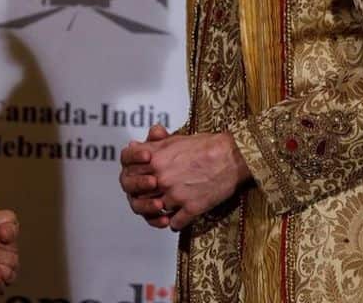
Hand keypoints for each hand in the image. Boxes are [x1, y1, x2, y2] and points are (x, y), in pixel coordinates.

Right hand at [120, 124, 172, 227]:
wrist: (198, 172)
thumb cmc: (180, 156)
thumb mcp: (172, 145)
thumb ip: (162, 138)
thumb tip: (156, 132)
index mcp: (134, 162)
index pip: (126, 157)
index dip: (135, 156)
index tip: (148, 155)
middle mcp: (132, 180)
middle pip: (127, 182)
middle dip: (139, 182)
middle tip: (154, 181)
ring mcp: (140, 197)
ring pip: (136, 204)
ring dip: (146, 205)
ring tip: (161, 204)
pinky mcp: (150, 212)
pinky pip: (149, 219)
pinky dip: (156, 220)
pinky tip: (167, 220)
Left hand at [124, 131, 250, 231]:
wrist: (232, 156)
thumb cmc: (206, 145)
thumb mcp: (174, 140)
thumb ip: (152, 146)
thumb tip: (134, 145)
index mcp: (155, 159)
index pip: (129, 175)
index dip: (133, 179)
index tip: (140, 181)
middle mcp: (162, 178)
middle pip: (140, 196)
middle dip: (144, 197)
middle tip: (152, 197)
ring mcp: (176, 195)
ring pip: (157, 210)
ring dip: (160, 210)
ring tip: (166, 208)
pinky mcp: (192, 208)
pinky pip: (174, 223)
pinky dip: (175, 223)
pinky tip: (178, 218)